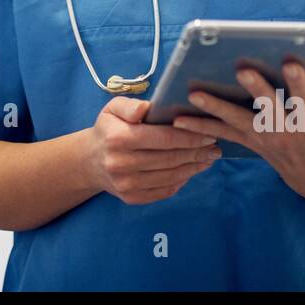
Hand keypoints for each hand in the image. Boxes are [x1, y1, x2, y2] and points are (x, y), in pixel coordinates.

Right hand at [86, 96, 221, 204]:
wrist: (90, 161)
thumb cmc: (108, 129)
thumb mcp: (112, 109)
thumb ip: (130, 106)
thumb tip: (147, 109)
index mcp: (119, 138)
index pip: (163, 138)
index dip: (189, 137)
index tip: (208, 133)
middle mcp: (121, 163)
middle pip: (170, 158)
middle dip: (196, 152)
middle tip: (215, 146)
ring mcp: (127, 184)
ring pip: (170, 176)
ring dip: (194, 167)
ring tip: (208, 158)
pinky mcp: (132, 198)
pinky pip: (164, 190)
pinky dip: (182, 180)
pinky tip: (191, 170)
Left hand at [173, 56, 304, 202]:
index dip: (299, 82)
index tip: (291, 62)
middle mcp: (287, 131)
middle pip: (269, 108)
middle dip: (256, 90)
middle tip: (242, 70)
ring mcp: (266, 139)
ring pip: (237, 122)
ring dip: (214, 109)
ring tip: (193, 95)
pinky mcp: (251, 143)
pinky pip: (222, 134)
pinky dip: (200, 127)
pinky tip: (177, 118)